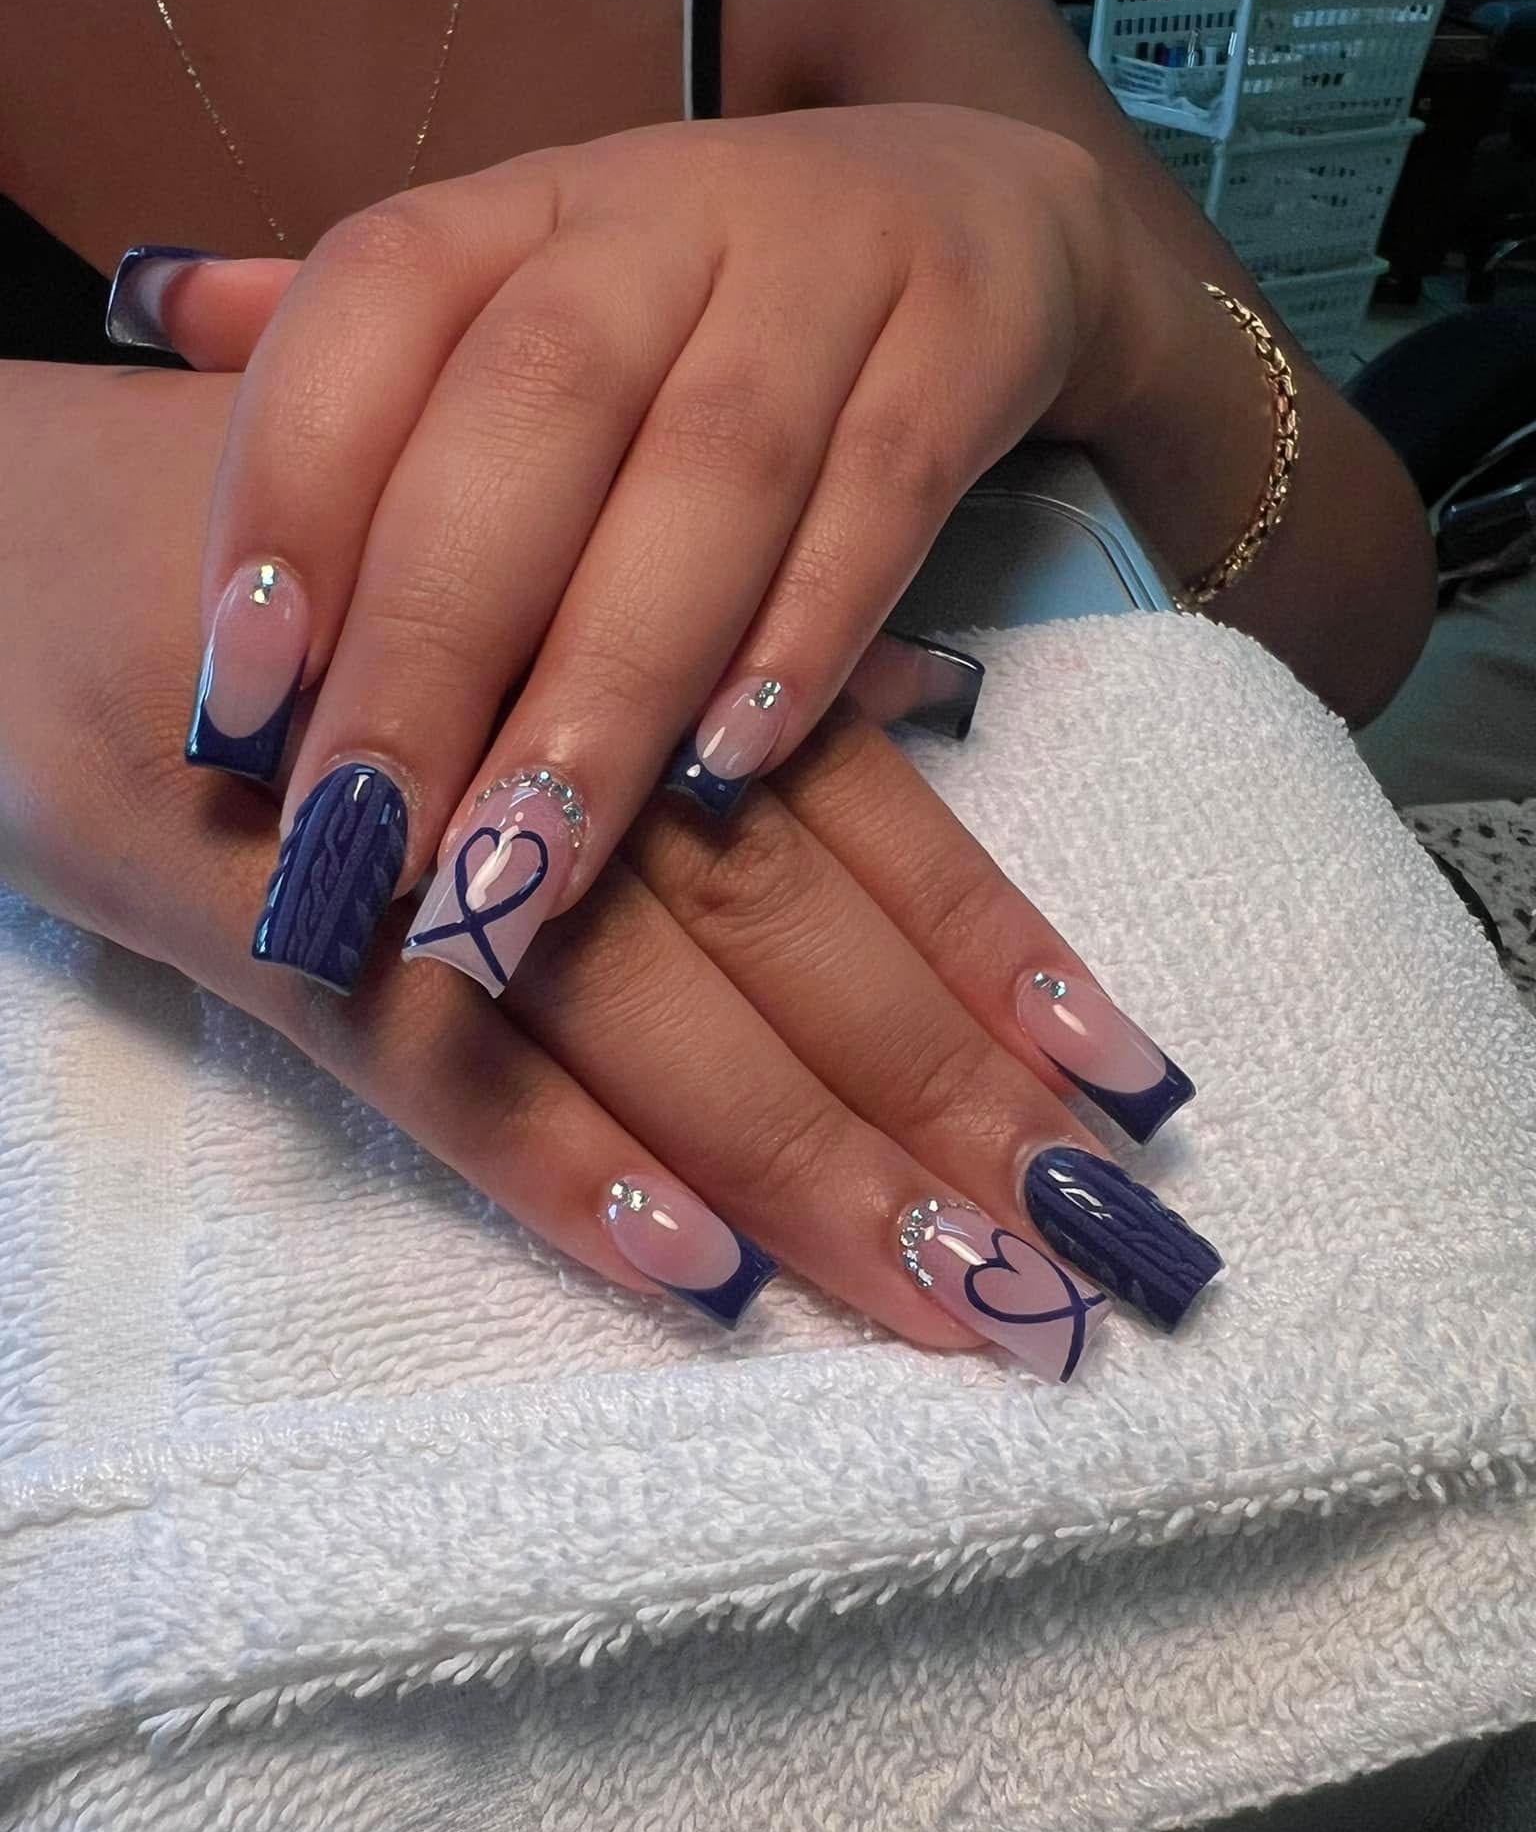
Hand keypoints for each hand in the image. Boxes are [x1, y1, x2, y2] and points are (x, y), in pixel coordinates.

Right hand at [0, 362, 1219, 1373]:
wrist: (16, 526)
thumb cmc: (318, 552)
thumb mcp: (538, 558)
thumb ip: (736, 641)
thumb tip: (944, 692)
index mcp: (637, 655)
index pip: (862, 827)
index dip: (1000, 960)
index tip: (1129, 1092)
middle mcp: (554, 751)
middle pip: (790, 946)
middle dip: (945, 1111)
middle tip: (1089, 1265)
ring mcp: (409, 848)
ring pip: (650, 1025)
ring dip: (807, 1172)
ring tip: (953, 1304)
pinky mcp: (260, 935)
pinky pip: (434, 1078)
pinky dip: (568, 1174)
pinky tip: (699, 1279)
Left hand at [142, 104, 1139, 995]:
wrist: (966, 211)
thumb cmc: (695, 303)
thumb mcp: (526, 285)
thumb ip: (364, 337)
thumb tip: (159, 314)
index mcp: (518, 206)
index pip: (378, 306)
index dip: (295, 490)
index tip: (240, 699)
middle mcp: (658, 219)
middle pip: (536, 410)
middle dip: (441, 637)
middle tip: (372, 839)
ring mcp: (822, 274)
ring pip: (712, 470)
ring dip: (615, 678)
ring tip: (533, 860)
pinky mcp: (961, 347)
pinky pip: (886, 494)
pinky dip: (810, 636)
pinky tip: (732, 769)